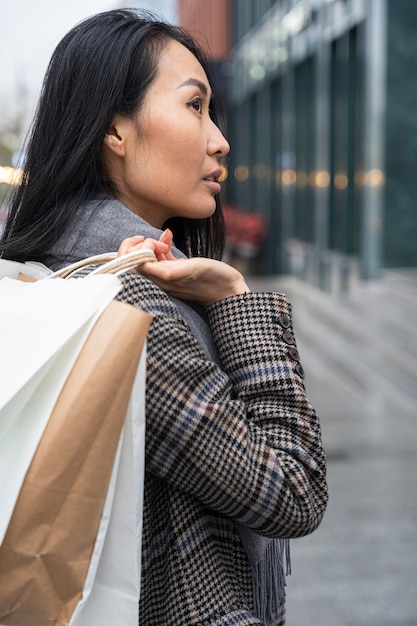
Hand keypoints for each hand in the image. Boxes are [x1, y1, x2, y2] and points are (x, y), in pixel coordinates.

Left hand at [117, 229, 249, 305]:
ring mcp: (165, 276)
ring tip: (164, 240)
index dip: (136, 249)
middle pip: (131, 262)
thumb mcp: (191, 270)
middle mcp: (158, 280)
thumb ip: (167, 269)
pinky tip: (169, 237)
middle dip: (138, 245)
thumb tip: (144, 264)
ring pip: (143, 258)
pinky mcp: (174, 271)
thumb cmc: (213, 280)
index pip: (131, 264)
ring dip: (150, 244)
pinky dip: (159, 246)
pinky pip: (158, 258)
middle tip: (153, 239)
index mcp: (159, 281)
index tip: (154, 242)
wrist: (229, 290)